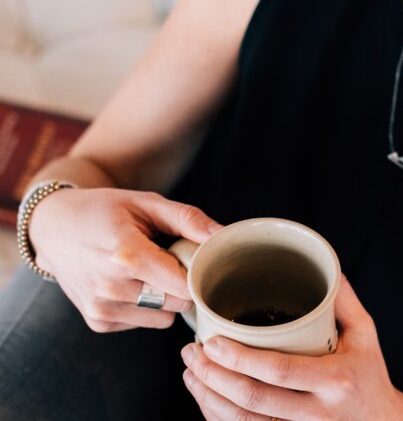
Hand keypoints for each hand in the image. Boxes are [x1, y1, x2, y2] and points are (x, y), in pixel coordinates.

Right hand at [30, 188, 222, 332]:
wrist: (54, 227)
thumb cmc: (106, 211)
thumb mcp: (147, 203)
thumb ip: (189, 219)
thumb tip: (224, 235)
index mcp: (127, 255)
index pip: (185, 286)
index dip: (197, 274)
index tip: (194, 260)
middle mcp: (111, 287)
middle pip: (177, 304)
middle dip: (181, 285)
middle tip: (167, 262)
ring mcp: (101, 308)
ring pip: (163, 318)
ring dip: (163, 299)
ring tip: (146, 272)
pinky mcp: (97, 322)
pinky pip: (143, 323)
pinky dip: (143, 308)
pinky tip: (129, 284)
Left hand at [181, 276, 402, 420]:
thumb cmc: (370, 375)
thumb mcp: (366, 334)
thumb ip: (343, 300)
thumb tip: (323, 265)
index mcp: (335, 380)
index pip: (280, 371)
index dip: (241, 359)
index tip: (213, 342)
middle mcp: (316, 413)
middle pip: (253, 400)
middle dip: (213, 377)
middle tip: (191, 353)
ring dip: (208, 399)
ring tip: (191, 373)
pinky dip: (220, 418)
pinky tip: (207, 398)